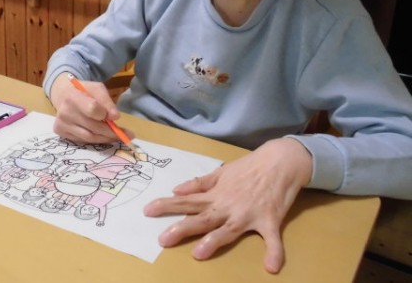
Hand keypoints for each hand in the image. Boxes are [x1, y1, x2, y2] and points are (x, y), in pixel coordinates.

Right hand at [50, 73, 129, 143]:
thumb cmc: (83, 91)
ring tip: (119, 137)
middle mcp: (64, 112)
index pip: (92, 109)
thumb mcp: (97, 89)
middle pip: (93, 126)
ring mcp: (61, 124)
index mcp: (72, 97)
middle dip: (112, 131)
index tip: (114, 116)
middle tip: (128, 134)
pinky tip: (105, 137)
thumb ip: (107, 102)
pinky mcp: (61, 132)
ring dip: (106, 138)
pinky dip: (96, 140)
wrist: (64, 95)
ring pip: (89, 137)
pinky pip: (83, 140)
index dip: (105, 114)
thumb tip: (115, 117)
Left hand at [143, 138, 311, 273]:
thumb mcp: (222, 171)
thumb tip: (176, 189)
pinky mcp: (270, 220)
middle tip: (163, 239)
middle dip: (182, 229)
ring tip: (198, 253)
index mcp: (216, 194)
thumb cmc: (248, 167)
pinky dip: (274, 251)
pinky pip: (272, 239)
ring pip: (227, 230)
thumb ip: (200, 183)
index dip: (167, 206)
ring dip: (214, 241)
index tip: (148, 210)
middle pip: (202, 219)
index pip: (187, 201)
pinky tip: (271, 266)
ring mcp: (248, 214)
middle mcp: (228, 205)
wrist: (279, 162)